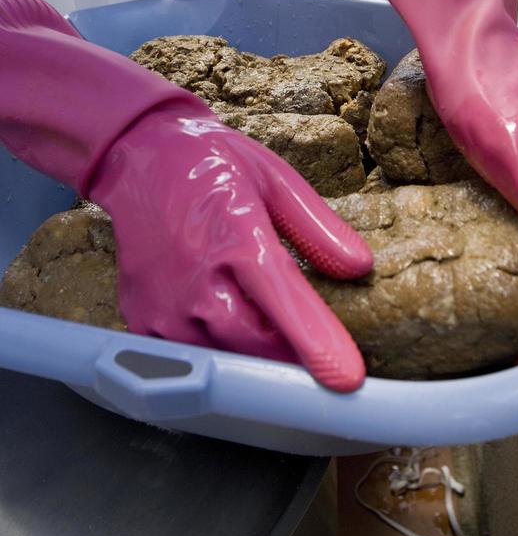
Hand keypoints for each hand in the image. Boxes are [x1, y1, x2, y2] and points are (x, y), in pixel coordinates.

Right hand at [89, 105, 371, 389]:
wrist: (140, 158)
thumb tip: (359, 267)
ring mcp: (164, 305)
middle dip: (291, 353)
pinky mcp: (142, 319)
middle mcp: (197, 280)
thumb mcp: (276, 180)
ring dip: (253, 353)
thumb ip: (318, 228)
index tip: (346, 377)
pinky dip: (216, 349)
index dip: (318, 345)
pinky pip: (189, 356)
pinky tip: (225, 318)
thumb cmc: (212, 165)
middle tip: (310, 342)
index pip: (285, 305)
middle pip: (257, 347)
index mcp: (238, 239)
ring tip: (263, 322)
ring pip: (224, 359)